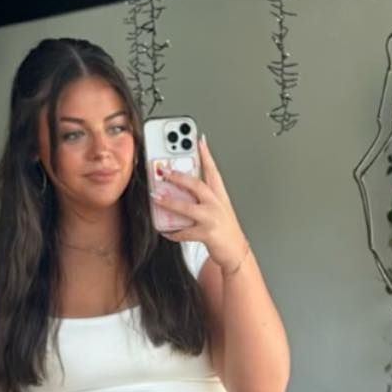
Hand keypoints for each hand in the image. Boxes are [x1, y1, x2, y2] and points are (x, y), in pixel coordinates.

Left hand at [151, 135, 248, 269]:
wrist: (236, 251)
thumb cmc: (225, 229)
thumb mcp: (219, 207)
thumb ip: (204, 195)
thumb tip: (182, 185)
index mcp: (219, 195)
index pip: (212, 170)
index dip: (206, 154)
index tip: (198, 139)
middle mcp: (216, 204)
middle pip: (197, 185)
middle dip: (179, 177)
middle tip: (163, 171)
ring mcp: (212, 219)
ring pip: (188, 207)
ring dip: (169, 202)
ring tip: (156, 197)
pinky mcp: (207, 234)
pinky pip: (184, 232)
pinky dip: (172, 231)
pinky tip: (163, 229)